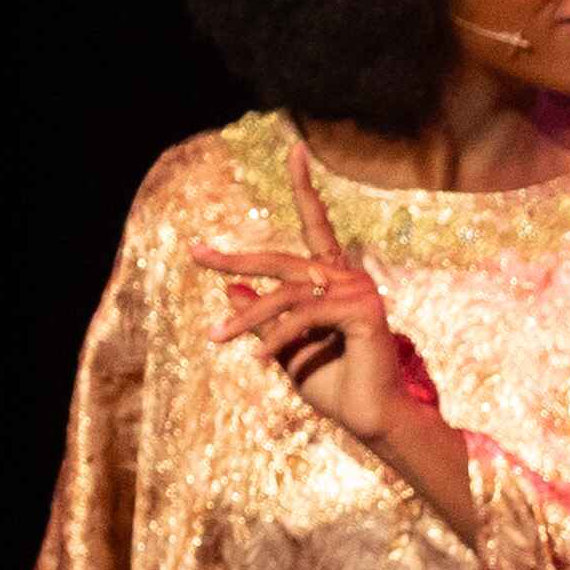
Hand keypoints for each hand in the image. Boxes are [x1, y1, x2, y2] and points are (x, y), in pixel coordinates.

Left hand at [202, 159, 480, 525]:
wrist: (372, 419)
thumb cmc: (336, 386)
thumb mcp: (285, 349)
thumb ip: (263, 320)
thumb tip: (230, 293)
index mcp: (336, 280)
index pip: (318, 225)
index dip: (305, 186)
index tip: (295, 150)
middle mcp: (349, 277)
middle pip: (282, 261)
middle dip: (236, 260)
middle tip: (197, 254)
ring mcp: (358, 290)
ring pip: (286, 294)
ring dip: (246, 319)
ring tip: (215, 337)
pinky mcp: (361, 311)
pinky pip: (304, 316)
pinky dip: (276, 339)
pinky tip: (256, 362)